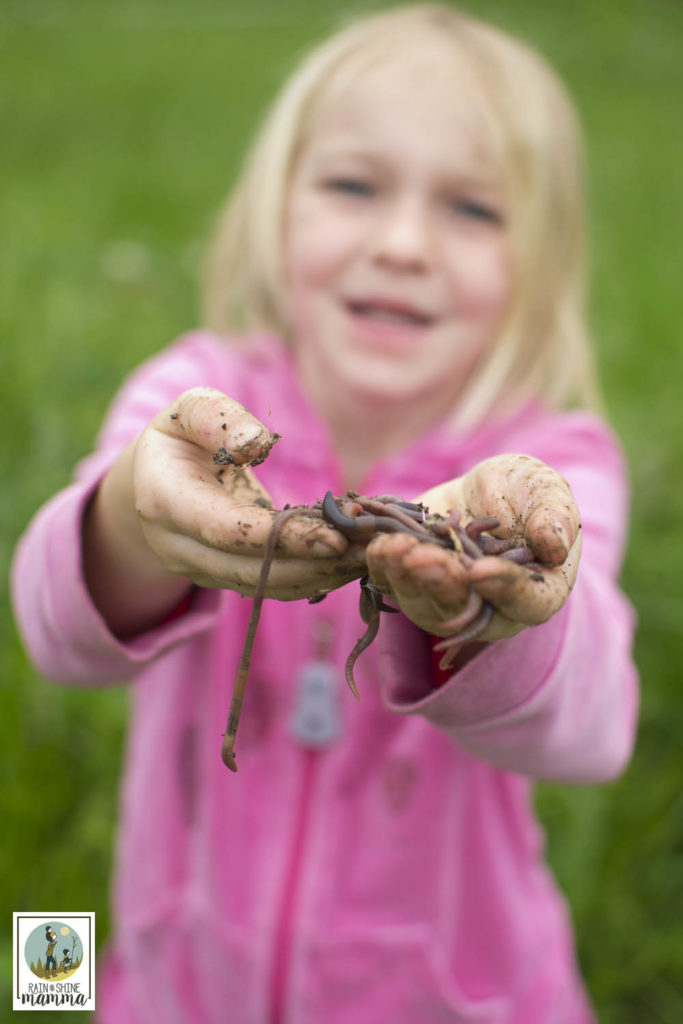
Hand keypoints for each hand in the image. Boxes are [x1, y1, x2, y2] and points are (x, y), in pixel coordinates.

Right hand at [85, 388, 364, 635]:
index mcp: (165, 500)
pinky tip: (354, 560)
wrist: (149, 483)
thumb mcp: (187, 410)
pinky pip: (273, 585)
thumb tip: (257, 442)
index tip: (333, 537)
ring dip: (322, 576)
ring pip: (267, 587)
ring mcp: (201, 570)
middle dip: (315, 564)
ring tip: (372, 555)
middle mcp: (179, 547)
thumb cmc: (177, 437)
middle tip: (372, 549)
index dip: (279, 538)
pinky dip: (315, 576)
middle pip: (252, 571)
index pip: (225, 530)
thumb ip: (218, 418)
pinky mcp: (226, 578)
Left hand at [364, 453, 580, 644]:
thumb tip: (554, 545)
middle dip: (440, 584)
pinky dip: (378, 562)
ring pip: (421, 602)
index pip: (524, 601)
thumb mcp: (544, 491)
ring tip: (392, 546)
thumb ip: (554, 515)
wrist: (484, 493)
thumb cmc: (525, 495)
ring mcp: (444, 599)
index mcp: (535, 592)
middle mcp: (488, 607)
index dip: (502, 587)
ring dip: (402, 576)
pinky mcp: (409, 582)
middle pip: (464, 610)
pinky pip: (389, 582)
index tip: (479, 570)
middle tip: (422, 559)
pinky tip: (371, 539)